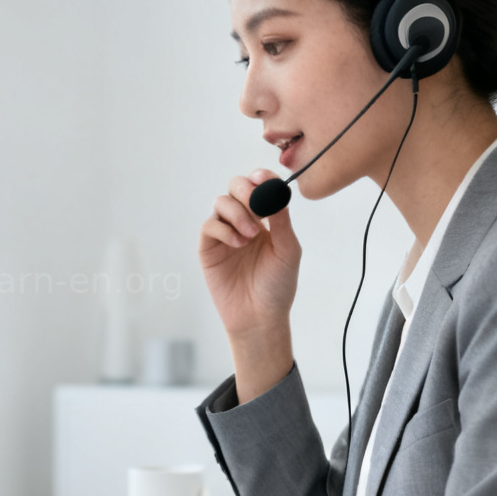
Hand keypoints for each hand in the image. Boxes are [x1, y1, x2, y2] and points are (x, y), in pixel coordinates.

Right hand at [199, 169, 301, 335]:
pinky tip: (238, 244)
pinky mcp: (209, 248)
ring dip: (237, 213)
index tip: (264, 179)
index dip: (260, 178)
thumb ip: (281, 220)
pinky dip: (224, 229)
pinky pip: (209, 225)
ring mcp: (224, 233)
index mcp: (266, 218)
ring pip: (221, 202)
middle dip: (245, 189)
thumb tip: (275, 191)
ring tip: (250, 235)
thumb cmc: (277, 286)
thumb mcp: (287, 250)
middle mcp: (244, 221)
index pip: (259, 187)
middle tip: (256, 203)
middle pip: (236, 187)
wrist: (259, 316)